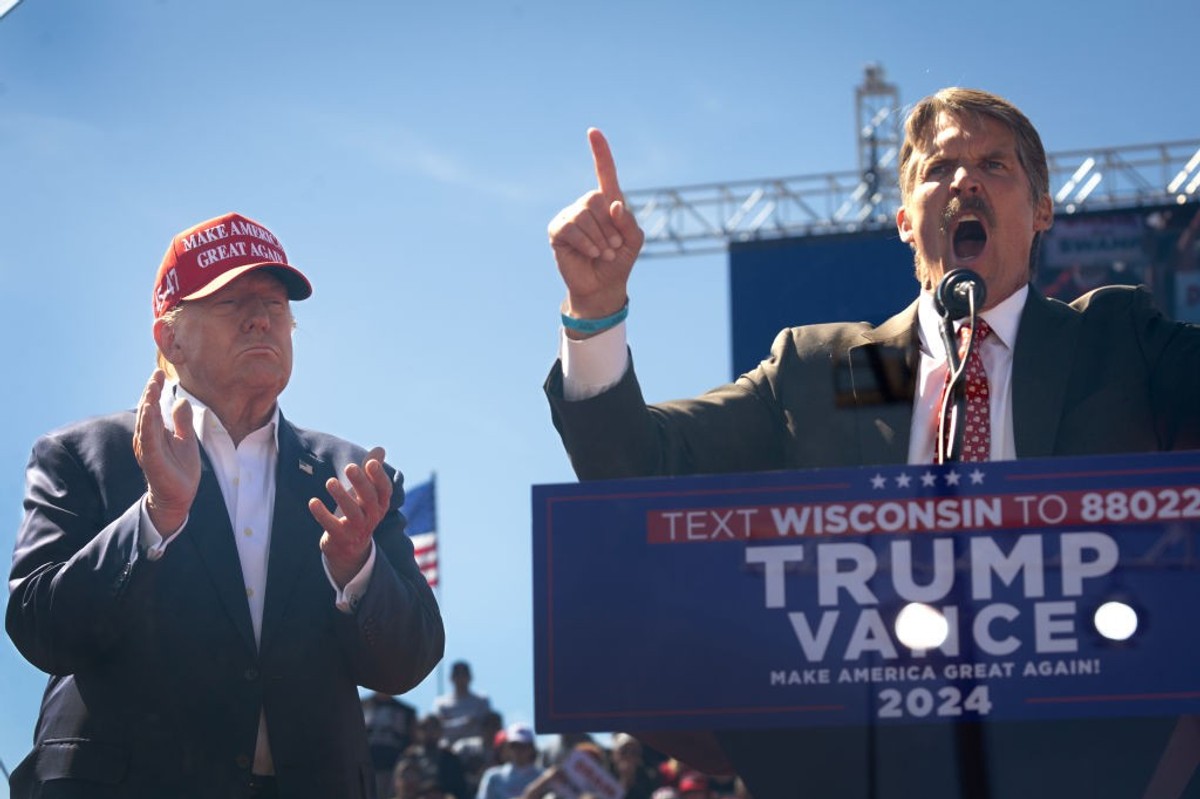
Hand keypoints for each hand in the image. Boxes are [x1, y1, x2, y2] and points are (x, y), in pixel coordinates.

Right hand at [134, 370, 200, 535]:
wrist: (179, 494)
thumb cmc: (180, 468)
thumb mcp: (186, 439)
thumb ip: (182, 421)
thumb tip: (181, 401)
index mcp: (156, 431)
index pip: (154, 405)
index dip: (155, 389)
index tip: (160, 373)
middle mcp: (148, 437)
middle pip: (148, 410)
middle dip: (150, 392)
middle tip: (155, 376)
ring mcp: (148, 447)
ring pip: (146, 422)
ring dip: (147, 405)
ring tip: (151, 389)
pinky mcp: (152, 458)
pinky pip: (148, 439)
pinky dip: (148, 424)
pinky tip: (150, 411)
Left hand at [309, 446, 391, 587]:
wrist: (350, 549)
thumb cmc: (359, 512)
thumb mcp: (366, 493)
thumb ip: (371, 472)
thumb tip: (380, 449)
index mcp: (380, 505)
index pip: (384, 490)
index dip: (379, 477)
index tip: (370, 462)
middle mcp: (372, 517)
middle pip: (370, 499)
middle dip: (361, 483)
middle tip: (350, 466)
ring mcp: (357, 529)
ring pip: (352, 513)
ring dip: (341, 497)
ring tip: (330, 481)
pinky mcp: (340, 538)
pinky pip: (332, 526)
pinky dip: (322, 514)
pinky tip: (313, 501)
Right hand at [548, 128, 644, 330]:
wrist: (602, 286)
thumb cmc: (619, 262)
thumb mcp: (634, 241)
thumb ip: (628, 222)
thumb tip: (613, 204)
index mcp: (607, 202)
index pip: (604, 172)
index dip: (600, 152)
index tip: (593, 131)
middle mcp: (587, 205)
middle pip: (596, 198)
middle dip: (609, 226)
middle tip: (613, 247)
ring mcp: (570, 216)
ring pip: (583, 215)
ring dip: (599, 238)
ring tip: (603, 253)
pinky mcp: (557, 230)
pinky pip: (571, 228)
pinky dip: (585, 242)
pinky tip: (591, 253)